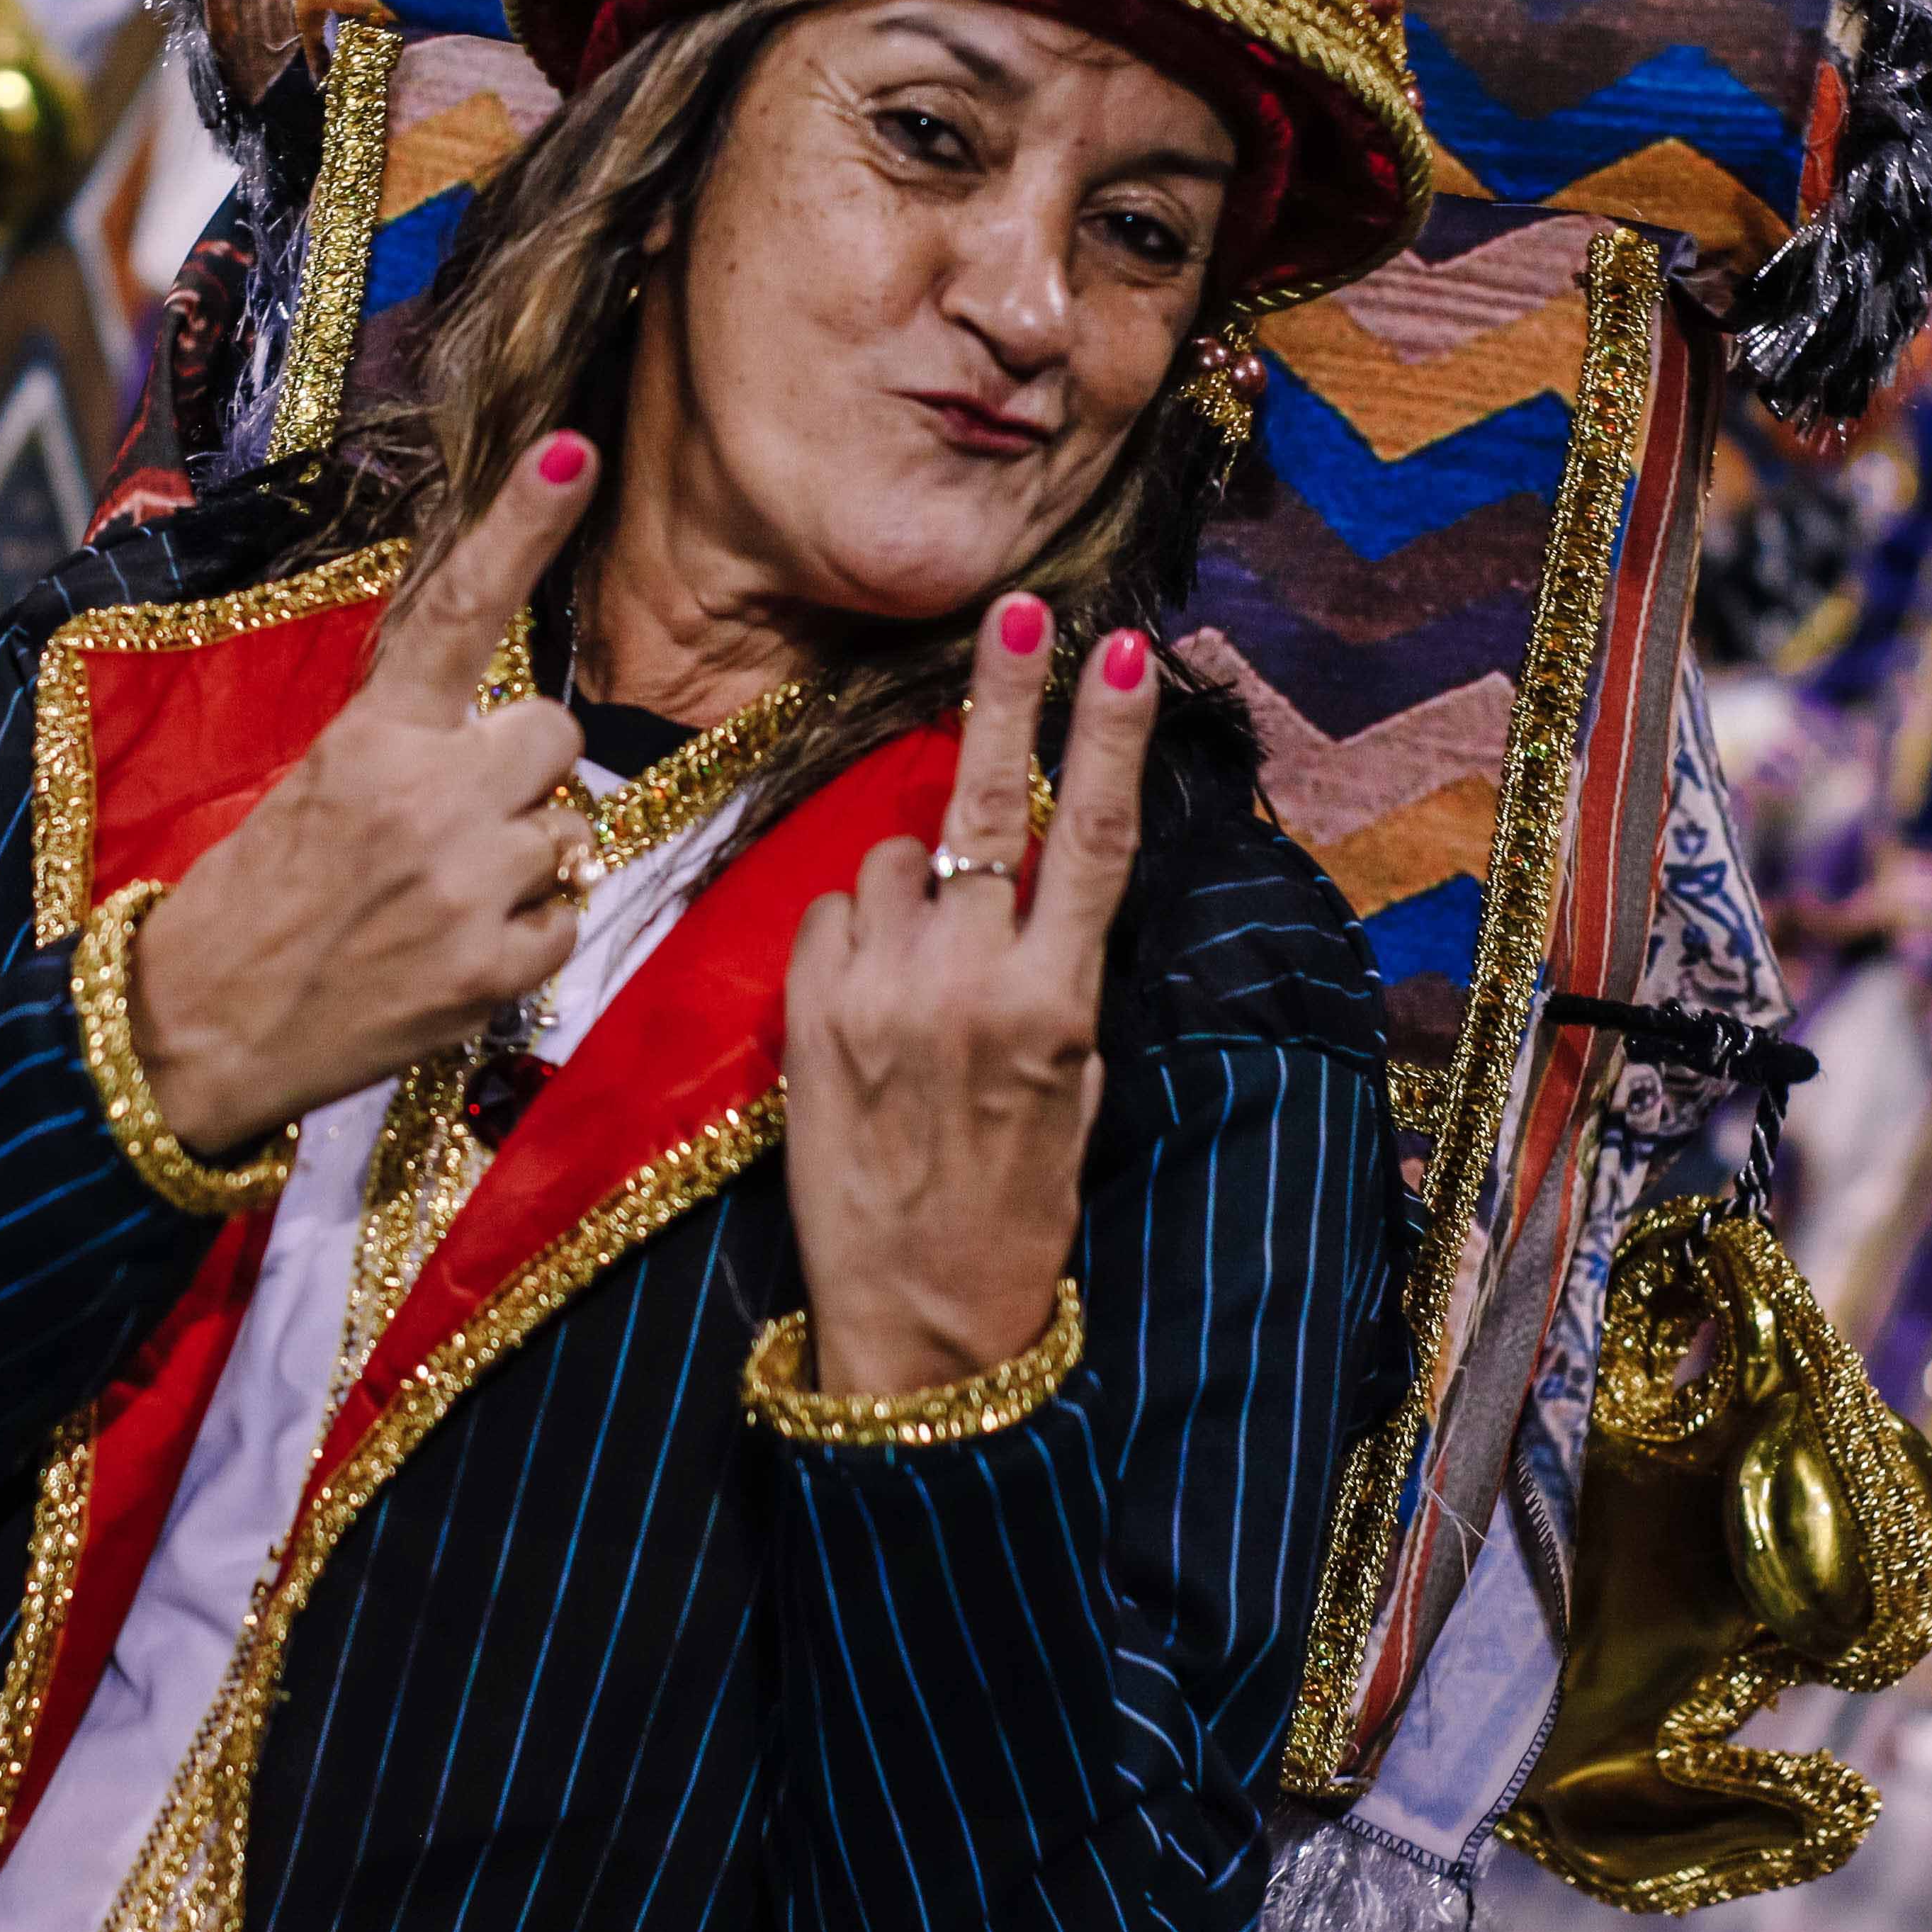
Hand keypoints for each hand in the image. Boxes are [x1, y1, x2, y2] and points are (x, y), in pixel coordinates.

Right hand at [130, 433, 601, 1152]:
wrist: (196, 1028)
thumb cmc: (255, 900)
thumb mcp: (315, 785)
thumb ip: (408, 744)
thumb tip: (504, 736)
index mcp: (370, 734)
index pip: (458, 608)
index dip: (522, 524)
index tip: (575, 449)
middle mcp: (428, 794)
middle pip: (554, 732)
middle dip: (522, 768)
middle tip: (456, 817)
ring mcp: (467, 882)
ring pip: (570, 830)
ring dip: (526, 859)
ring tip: (444, 896)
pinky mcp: (494, 967)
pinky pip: (569, 917)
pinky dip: (528, 936)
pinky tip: (459, 950)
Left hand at [781, 598, 1153, 1396]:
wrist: (917, 1321)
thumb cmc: (1015, 1210)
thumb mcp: (1074, 1093)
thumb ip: (1056, 983)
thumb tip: (1039, 894)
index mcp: (1054, 1005)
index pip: (1092, 841)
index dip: (1110, 739)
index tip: (1126, 651)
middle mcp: (965, 983)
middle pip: (988, 805)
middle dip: (1008, 696)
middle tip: (1021, 610)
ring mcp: (877, 993)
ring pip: (892, 858)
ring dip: (910, 876)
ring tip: (924, 961)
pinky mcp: (805, 1014)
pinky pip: (830, 913)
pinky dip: (851, 928)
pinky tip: (867, 992)